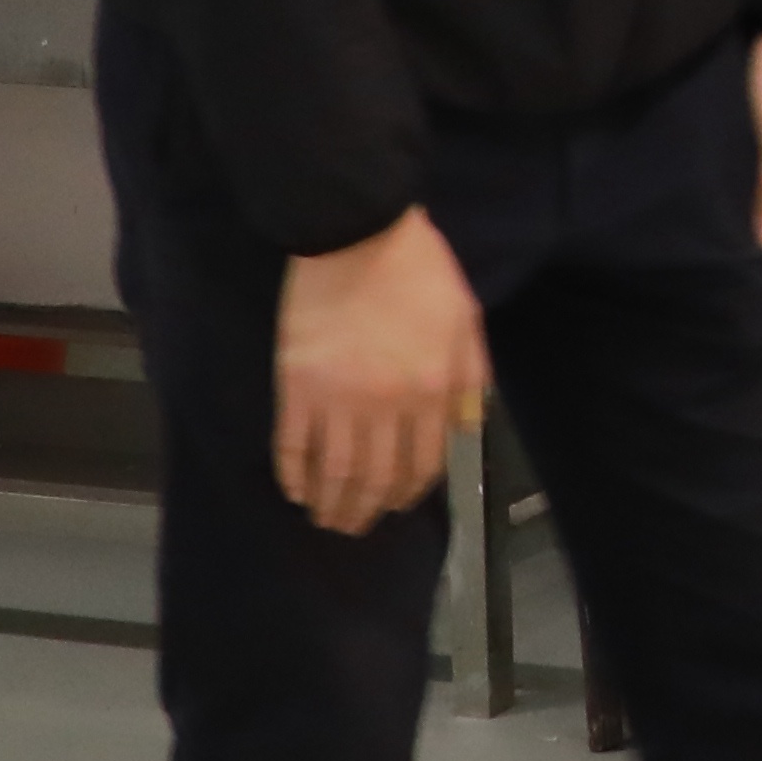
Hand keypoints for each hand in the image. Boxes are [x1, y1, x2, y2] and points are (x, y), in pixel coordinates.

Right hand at [271, 209, 489, 535]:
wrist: (357, 234)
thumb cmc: (418, 272)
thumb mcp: (464, 321)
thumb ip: (469, 378)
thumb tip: (468, 427)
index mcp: (431, 391)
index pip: (422, 463)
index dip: (407, 492)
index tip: (395, 505)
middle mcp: (386, 406)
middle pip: (374, 477)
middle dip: (365, 510)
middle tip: (354, 526)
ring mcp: (337, 399)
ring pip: (334, 472)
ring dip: (330, 504)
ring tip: (326, 519)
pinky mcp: (296, 387)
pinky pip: (292, 445)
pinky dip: (292, 475)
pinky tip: (294, 490)